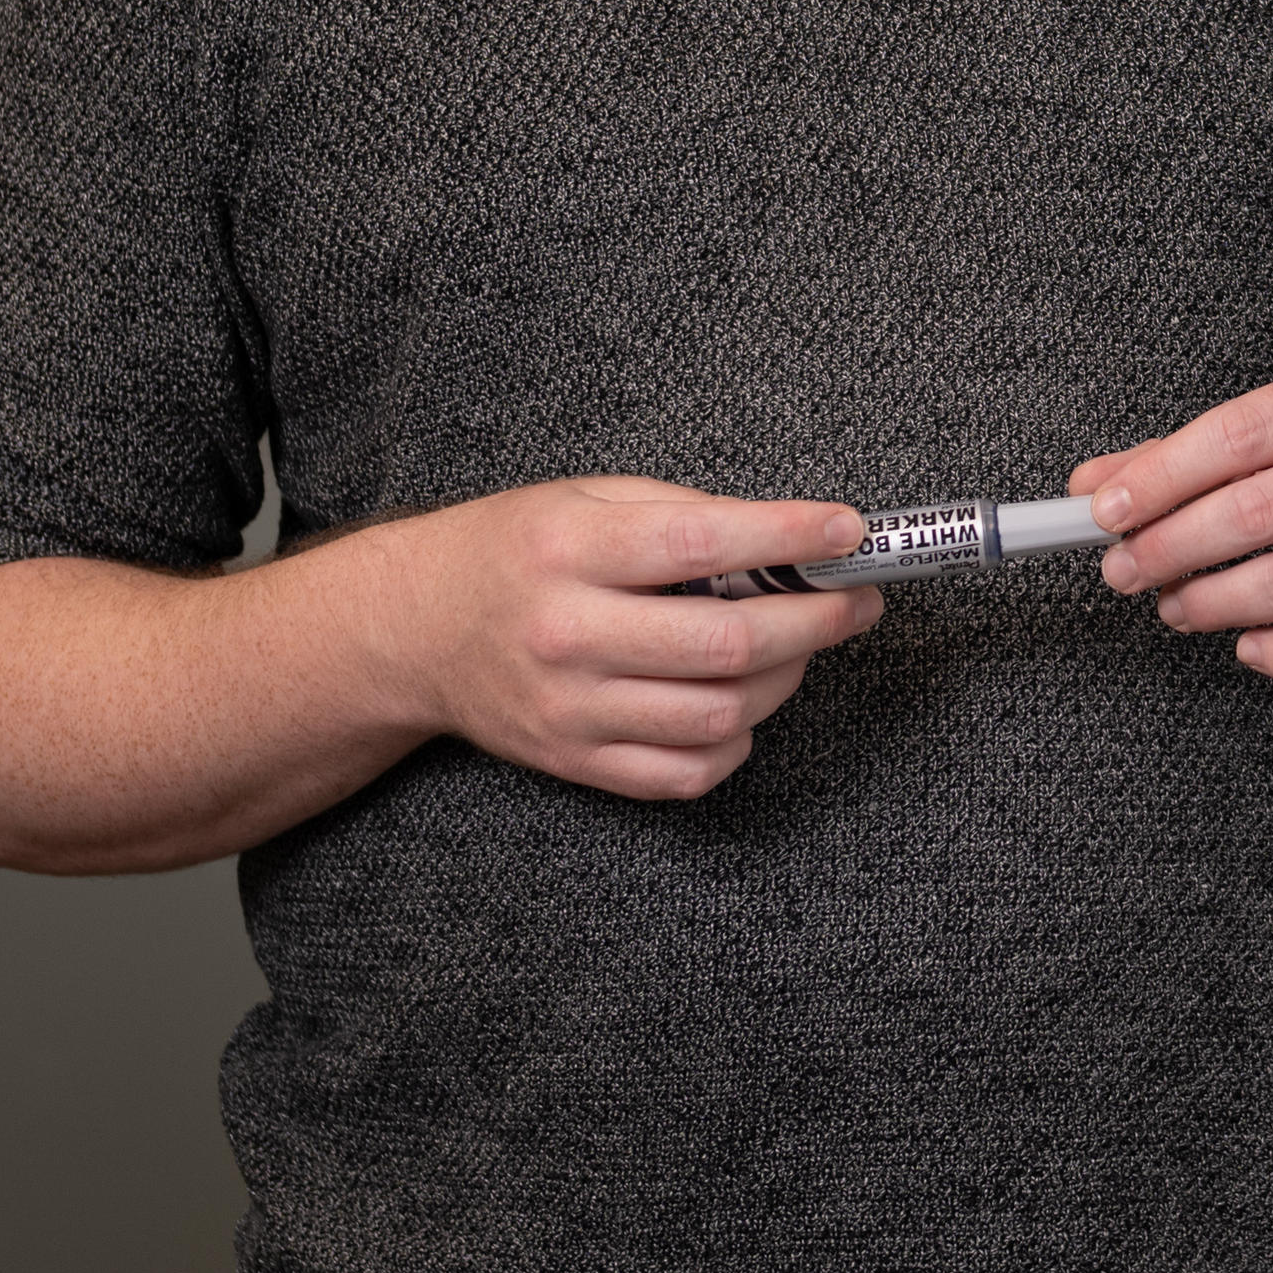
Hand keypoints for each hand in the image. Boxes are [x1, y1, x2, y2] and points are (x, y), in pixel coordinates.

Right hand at [351, 478, 885, 800]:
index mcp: (569, 550)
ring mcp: (569, 709)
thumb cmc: (513, 550)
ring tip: (801, 645)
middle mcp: (567, 634)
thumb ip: (683, 514)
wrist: (412, 629)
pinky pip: (685, 774)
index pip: (703, 545)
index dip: (791, 538)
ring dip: (786, 680)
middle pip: (726, 644)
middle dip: (815, 620)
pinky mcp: (573, 761)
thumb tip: (790, 540)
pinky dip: (735, 740)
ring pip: (718, 715)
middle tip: (859, 599)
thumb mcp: (586, 498)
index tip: (850, 532)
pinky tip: (743, 701)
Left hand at [1083, 366, 1272, 684]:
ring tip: (1173, 608)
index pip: (1240, 433)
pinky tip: (1247, 648)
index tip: (1105, 511)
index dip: (1163, 476)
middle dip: (1174, 547)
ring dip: (1216, 603)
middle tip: (1124, 571)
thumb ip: (1192, 457)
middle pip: (1261, 508)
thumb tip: (1091, 485)